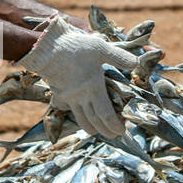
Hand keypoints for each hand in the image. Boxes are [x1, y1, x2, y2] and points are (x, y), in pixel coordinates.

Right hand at [18, 14, 137, 137]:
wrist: (47, 48)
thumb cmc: (75, 47)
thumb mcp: (100, 47)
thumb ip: (118, 57)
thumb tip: (136, 63)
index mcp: (93, 87)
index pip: (105, 114)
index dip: (114, 125)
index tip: (121, 131)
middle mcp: (81, 96)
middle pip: (94, 121)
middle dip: (105, 130)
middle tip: (113, 135)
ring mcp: (68, 97)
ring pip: (80, 118)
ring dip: (90, 128)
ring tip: (96, 131)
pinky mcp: (58, 94)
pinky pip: (66, 108)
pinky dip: (73, 113)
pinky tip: (77, 112)